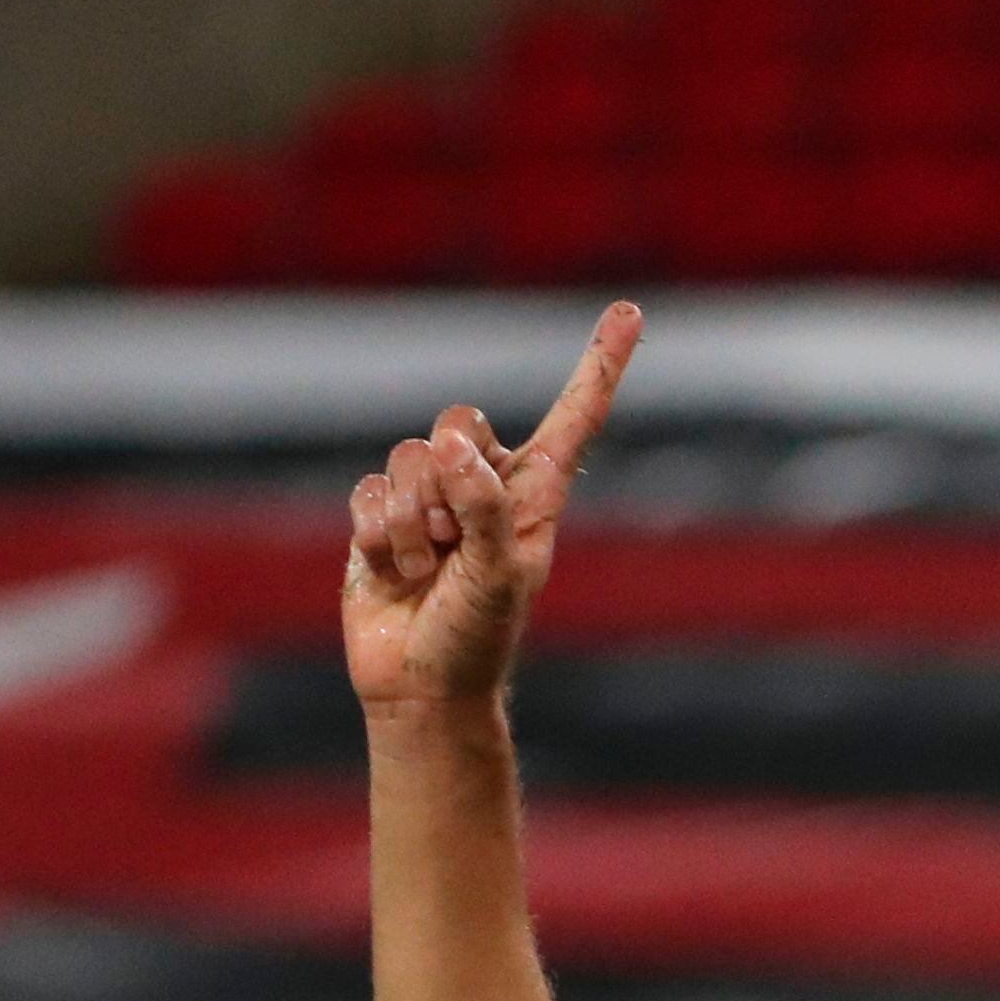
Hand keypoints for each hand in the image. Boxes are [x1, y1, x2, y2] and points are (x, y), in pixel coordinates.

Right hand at [345, 300, 642, 709]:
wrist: (418, 688)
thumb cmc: (476, 638)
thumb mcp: (498, 575)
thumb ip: (485, 507)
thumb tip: (453, 445)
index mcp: (534, 495)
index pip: (572, 419)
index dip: (599, 366)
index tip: (630, 312)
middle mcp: (483, 485)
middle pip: (456, 421)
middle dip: (447, 483)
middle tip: (454, 545)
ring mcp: (430, 497)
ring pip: (406, 460)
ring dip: (413, 524)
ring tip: (428, 571)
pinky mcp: (380, 515)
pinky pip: (369, 491)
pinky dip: (379, 535)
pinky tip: (393, 572)